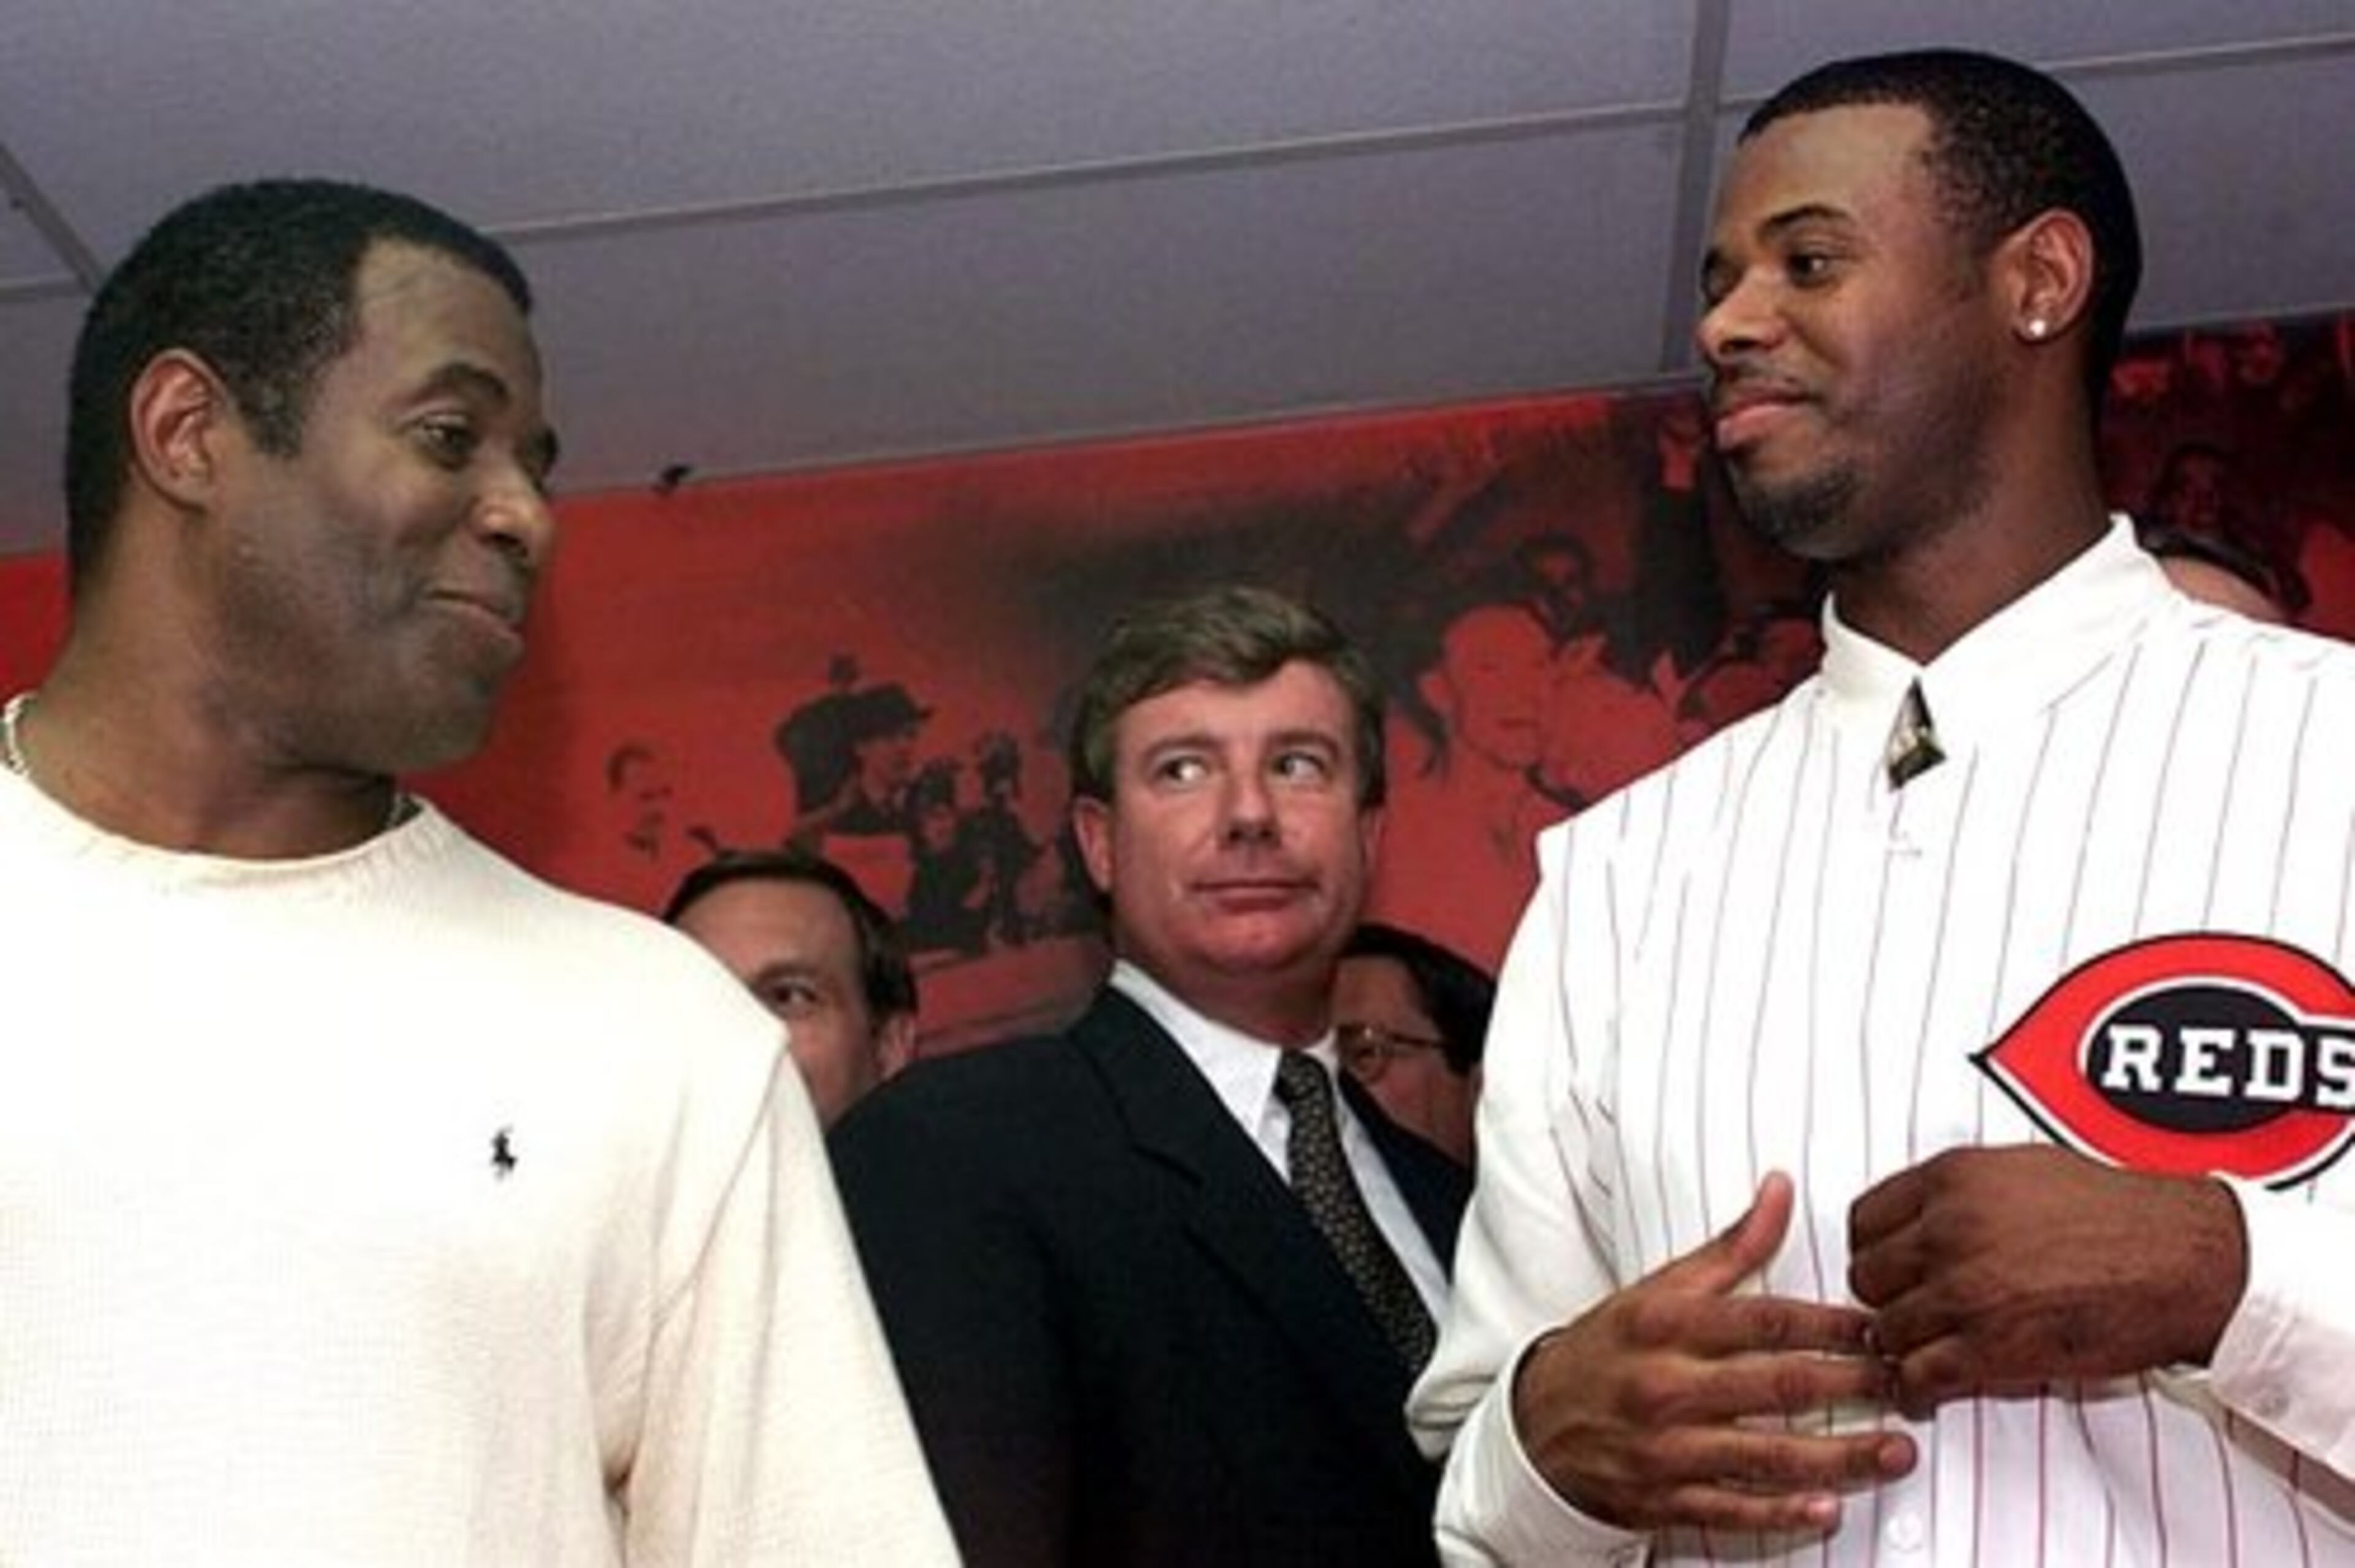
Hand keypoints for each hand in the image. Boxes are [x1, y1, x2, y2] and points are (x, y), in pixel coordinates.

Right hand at [1513, 1173, 1914, 1534]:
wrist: (1534, 1426)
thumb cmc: (1607, 1351)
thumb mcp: (1657, 1290)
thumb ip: (1729, 1248)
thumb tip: (1780, 1190)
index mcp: (1667, 1328)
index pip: (1765, 1321)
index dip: (1831, 1324)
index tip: (1882, 1326)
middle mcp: (1668, 1387)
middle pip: (1779, 1387)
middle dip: (1854, 1387)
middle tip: (1909, 1384)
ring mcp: (1668, 1450)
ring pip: (1767, 1457)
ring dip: (1841, 1458)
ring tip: (1897, 1451)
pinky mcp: (1665, 1500)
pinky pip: (1733, 1511)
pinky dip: (1782, 1515)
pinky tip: (1828, 1510)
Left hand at [1848, 1146, 2246, 1419]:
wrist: (2182, 1260)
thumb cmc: (2118, 1215)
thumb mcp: (2022, 1170)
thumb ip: (1958, 1191)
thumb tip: (1917, 1217)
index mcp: (1951, 1179)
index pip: (1862, 1221)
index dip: (1874, 1250)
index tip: (1892, 1268)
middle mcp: (1947, 1230)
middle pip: (1867, 1277)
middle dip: (1887, 1298)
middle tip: (1913, 1312)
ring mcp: (1964, 1291)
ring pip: (1886, 1330)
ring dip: (1904, 1345)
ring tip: (1928, 1349)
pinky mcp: (1988, 1349)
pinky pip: (1916, 1376)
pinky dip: (1917, 1388)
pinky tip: (1932, 1386)